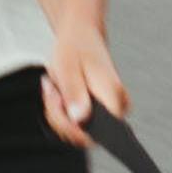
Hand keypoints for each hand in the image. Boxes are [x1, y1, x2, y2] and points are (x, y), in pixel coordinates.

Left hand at [40, 28, 129, 148]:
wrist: (81, 36)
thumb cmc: (76, 48)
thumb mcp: (68, 67)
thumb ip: (74, 93)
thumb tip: (79, 119)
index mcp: (113, 95)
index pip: (102, 133)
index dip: (76, 129)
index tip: (60, 107)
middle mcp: (116, 106)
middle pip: (86, 136)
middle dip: (61, 118)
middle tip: (55, 93)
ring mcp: (108, 111)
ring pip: (77, 132)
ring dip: (58, 114)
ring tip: (56, 89)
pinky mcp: (97, 112)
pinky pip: (75, 125)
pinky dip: (60, 112)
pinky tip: (59, 94)